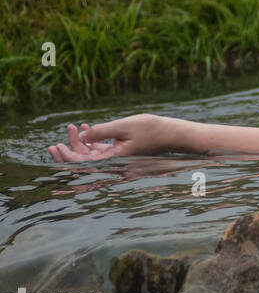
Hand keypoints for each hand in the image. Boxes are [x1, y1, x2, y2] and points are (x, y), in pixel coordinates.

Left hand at [48, 114, 169, 161]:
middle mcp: (113, 163)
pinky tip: (85, 128)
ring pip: (91, 156)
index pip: (83, 165)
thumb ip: (100, 132)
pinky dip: (91, 141)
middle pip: (84, 164)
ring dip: (79, 144)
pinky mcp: (121, 152)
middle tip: (53, 145)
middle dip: (68, 154)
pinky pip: (101, 150)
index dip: (66, 159)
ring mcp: (117, 158)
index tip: (57, 146)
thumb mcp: (122, 127)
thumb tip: (81, 137)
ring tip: (71, 128)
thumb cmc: (150, 129)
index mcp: (113, 160)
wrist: (171, 134)